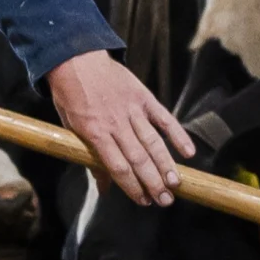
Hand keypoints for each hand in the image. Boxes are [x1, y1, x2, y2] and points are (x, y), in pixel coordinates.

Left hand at [48, 50, 193, 207]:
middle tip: (166, 201)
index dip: (132, 187)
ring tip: (175, 184)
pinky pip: (164, 118)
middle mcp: (116, 124)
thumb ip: (90, 157)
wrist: (76, 58)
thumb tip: (104, 188)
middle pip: (138, 159)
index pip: (118, 167)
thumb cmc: (70, 96)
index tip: (144, 201)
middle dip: (153, 182)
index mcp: (95, 133)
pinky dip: (178, 135)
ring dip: (166, 165)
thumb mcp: (71, 128)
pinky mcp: (144, 98)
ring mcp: (132, 110)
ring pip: (153, 142)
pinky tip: (188, 152)